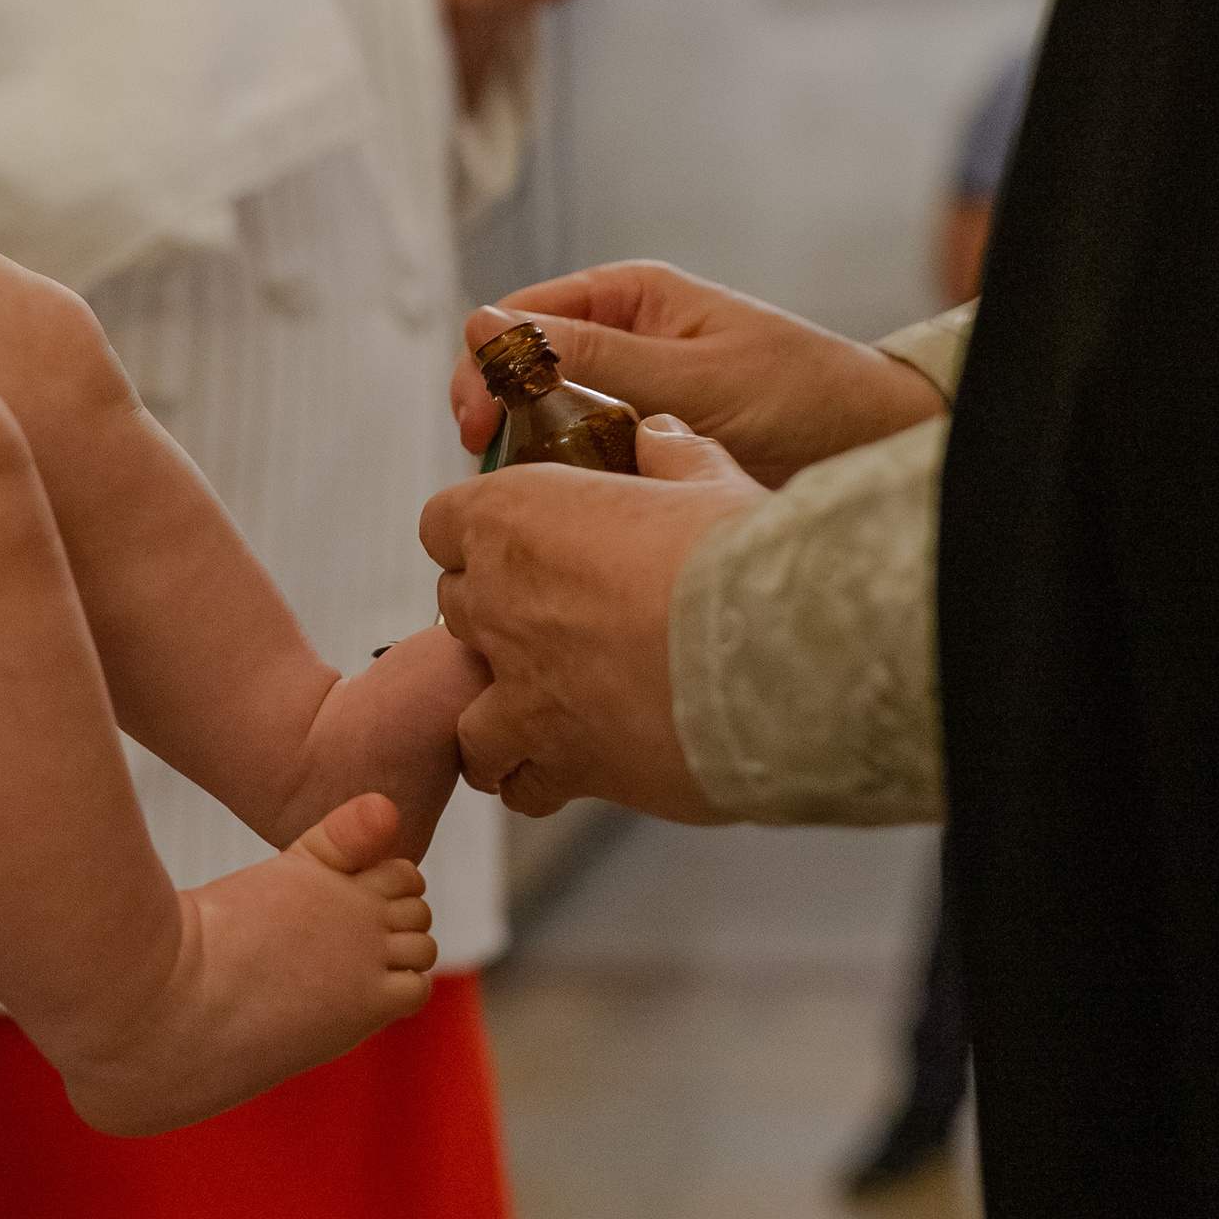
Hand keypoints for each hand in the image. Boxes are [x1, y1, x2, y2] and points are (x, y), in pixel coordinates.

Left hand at [422, 419, 761, 820]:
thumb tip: (659, 436)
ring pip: (467, 711)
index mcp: (516, 518)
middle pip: (457, 609)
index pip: (443, 522)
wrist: (774, 651)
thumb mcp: (708, 482)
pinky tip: (579, 767)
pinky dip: (537, 778)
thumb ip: (672, 459)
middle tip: (560, 622)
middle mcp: (500, 604)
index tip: (521, 543)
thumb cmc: (738, 556)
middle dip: (497, 616)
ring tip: (552, 711)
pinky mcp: (558, 762)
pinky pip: (518, 782)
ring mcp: (520, 691)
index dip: (478, 533)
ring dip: (501, 712)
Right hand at [451, 265, 945, 490]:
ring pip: (545, 420)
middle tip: (493, 468)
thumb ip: (592, 355)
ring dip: (529, 455)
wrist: (876, 447)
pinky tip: (569, 509)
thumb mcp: (692, 375)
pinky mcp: (644, 445)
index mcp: (628, 297)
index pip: (519, 318)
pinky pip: (582, 459)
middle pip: (522, 372)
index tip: (474, 422)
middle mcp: (621, 339)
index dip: (485, 366)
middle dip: (498, 415)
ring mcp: (630, 394)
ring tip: (533, 496)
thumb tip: (484, 326)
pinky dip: (567, 482)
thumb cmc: (802, 395)